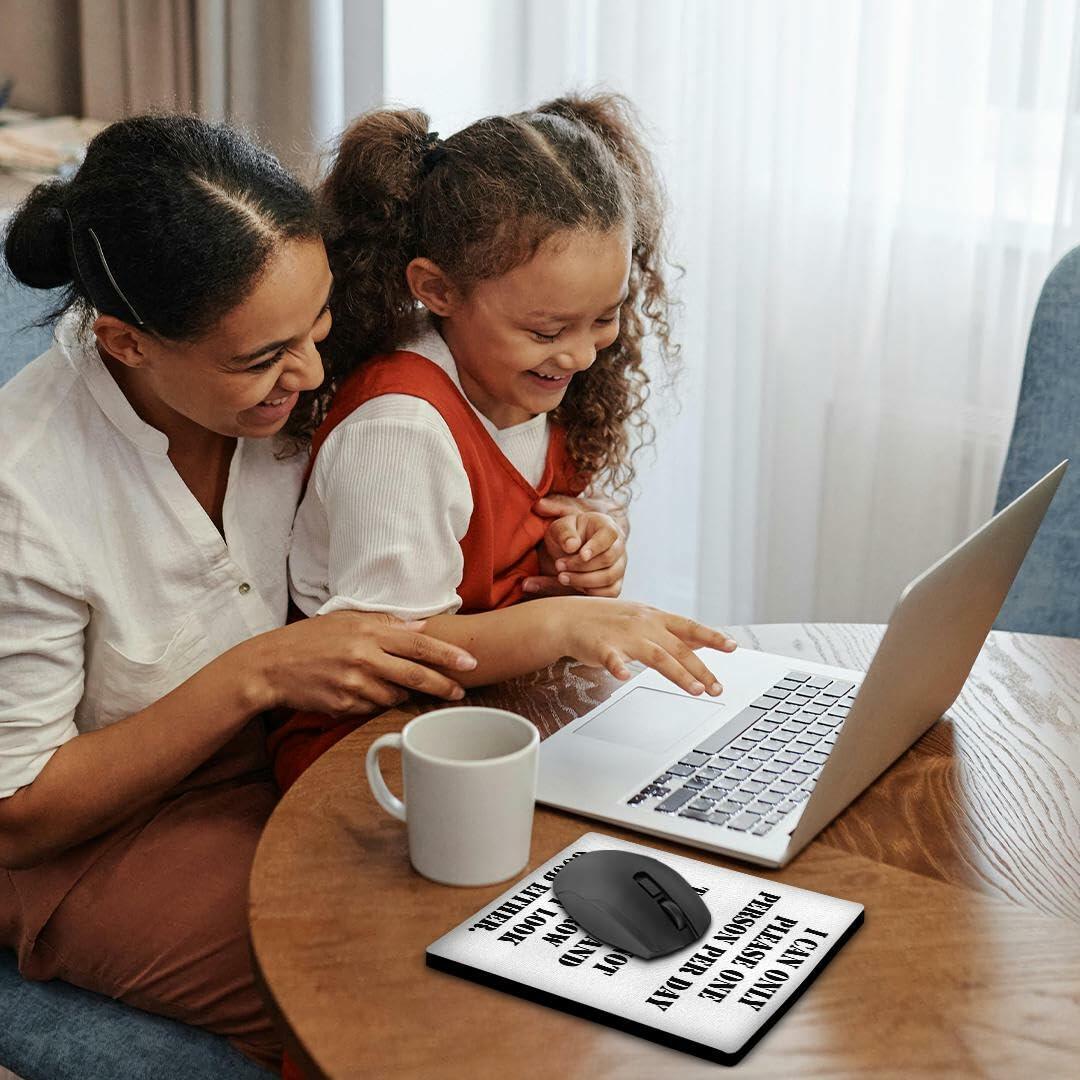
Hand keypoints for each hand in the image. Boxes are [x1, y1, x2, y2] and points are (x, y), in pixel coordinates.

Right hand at [246, 610, 477, 717]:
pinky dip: (376, 702)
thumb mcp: (347, 620)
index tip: (471, 664)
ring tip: (392, 684)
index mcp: (369, 633)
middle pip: (416, 676)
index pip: (419, 644)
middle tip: (461, 692)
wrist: (270, 666)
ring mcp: (354, 684)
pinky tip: (363, 691)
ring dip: (402, 694)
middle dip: (444, 685)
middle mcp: (364, 658)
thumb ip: (386, 623)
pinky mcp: (344, 705)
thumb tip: (421, 626)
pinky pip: (372, 708)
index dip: (447, 656)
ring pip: (395, 696)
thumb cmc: (311, 639)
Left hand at [525, 503, 626, 597]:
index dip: (596, 546)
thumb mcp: (560, 528)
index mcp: (606, 526)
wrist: (569, 550)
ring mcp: (619, 566)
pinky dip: (590, 592)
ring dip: (582, 580)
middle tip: (559, 565)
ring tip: (562, 577)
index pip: (609, 535)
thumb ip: (564, 533)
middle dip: (581, 566)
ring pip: (608, 578)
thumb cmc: (567, 536)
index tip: (581, 555)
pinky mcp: (615, 583)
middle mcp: (618, 546)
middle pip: (607, 559)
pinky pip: (610, 593)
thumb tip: (571, 546)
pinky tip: (574, 585)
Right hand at [559, 598, 737, 694]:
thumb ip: (672, 631)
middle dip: (701, 669)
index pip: (690, 627)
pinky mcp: (601, 647)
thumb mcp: (645, 618)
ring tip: (695, 690)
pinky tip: (622, 677)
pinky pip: (610, 658)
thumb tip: (703, 640)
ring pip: (656, 655)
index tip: (732, 647)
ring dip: (678, 673)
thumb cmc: (609, 620)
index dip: (712, 637)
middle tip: (717, 687)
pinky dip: (616, 667)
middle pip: (678, 647)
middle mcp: (644, 625)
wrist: (570, 617)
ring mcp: (624, 635)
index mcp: (656, 618)